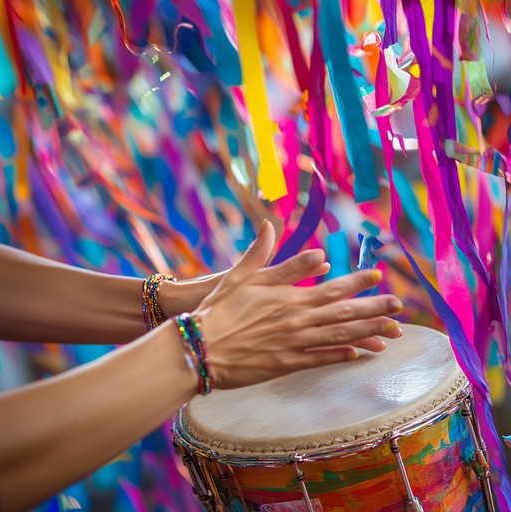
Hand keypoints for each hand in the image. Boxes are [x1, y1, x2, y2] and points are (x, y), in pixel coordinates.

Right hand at [193, 220, 402, 388]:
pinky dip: (340, 356)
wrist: (200, 346)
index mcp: (289, 296)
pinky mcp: (286, 364)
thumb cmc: (218, 309)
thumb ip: (261, 253)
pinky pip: (320, 359)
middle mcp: (298, 319)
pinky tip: (358, 354)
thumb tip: (273, 225)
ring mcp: (294, 343)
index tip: (377, 275)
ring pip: (339, 337)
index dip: (356, 281)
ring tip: (391, 332)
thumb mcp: (239, 275)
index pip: (331, 286)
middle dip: (374, 308)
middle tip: (398, 306)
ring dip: (367, 332)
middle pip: (343, 312)